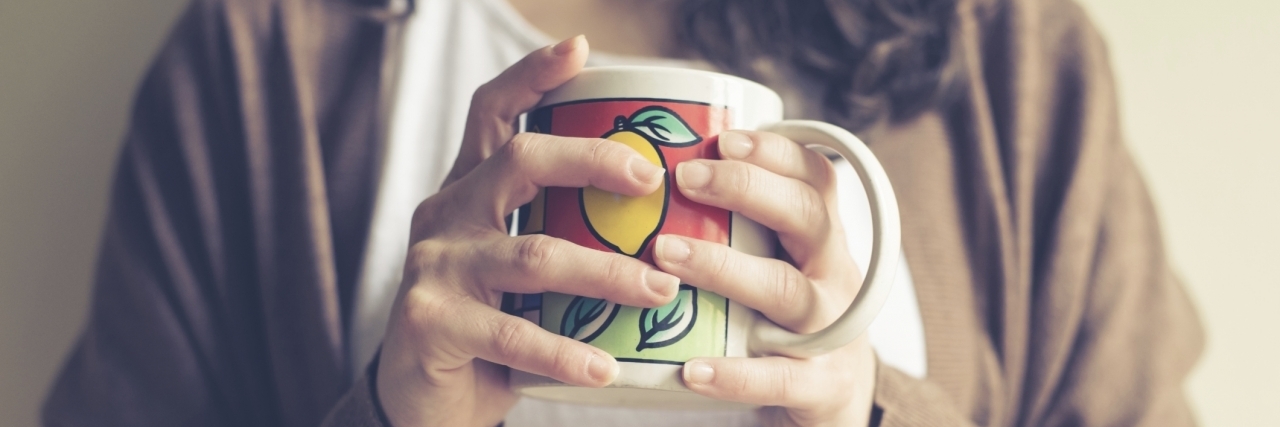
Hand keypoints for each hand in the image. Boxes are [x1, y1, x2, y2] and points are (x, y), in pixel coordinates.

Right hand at [375, 36, 680, 426]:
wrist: (419, 399)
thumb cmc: (487, 326)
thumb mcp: (515, 266)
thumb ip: (560, 234)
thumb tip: (661, 217)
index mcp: (469, 190)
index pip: (493, 113)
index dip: (532, 76)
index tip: (581, 50)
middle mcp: (447, 214)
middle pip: (519, 160)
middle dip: (591, 161)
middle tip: (650, 180)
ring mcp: (435, 265)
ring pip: (532, 253)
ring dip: (605, 271)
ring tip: (659, 289)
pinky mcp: (430, 319)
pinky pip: (512, 333)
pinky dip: (564, 354)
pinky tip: (604, 368)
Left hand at [652, 131, 876, 425]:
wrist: (837, 395)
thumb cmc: (784, 312)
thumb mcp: (779, 258)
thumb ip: (740, 222)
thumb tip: (653, 171)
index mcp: (824, 236)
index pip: (814, 177)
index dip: (774, 152)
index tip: (723, 139)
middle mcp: (835, 272)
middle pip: (806, 217)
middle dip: (746, 190)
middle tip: (685, 179)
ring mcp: (832, 329)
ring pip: (787, 290)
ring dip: (726, 268)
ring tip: (666, 254)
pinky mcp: (821, 384)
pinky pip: (778, 377)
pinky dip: (735, 374)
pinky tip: (690, 369)